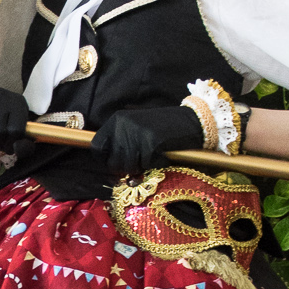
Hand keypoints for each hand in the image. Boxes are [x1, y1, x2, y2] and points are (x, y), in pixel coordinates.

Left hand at [87, 104, 204, 179]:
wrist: (192, 120)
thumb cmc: (163, 127)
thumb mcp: (136, 126)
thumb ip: (121, 141)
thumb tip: (109, 166)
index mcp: (117, 120)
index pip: (97, 146)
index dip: (106, 159)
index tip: (117, 163)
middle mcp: (124, 125)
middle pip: (113, 162)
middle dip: (126, 168)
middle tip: (140, 163)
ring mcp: (138, 134)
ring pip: (130, 167)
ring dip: (142, 168)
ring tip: (153, 156)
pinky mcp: (152, 143)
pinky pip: (148, 165)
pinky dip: (157, 164)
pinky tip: (164, 154)